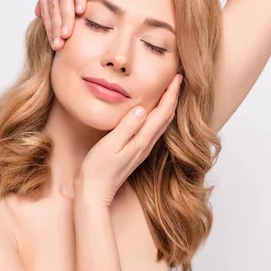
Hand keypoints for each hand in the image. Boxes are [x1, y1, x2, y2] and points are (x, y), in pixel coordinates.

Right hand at [75, 74, 183, 206]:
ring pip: (162, 124)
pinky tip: (152, 112)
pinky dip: (158, 116)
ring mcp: (142, 149)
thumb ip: (126, 127)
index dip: (171, 94)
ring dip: (168, 106)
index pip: (162, 112)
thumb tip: (143, 108)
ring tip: (169, 91)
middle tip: (177, 79)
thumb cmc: (98, 170)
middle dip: (173, 97)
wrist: (94, 193)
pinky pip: (153, 130)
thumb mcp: (110, 145)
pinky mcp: (136, 152)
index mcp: (142, 141)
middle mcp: (146, 145)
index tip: (177, 77)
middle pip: (167, 117)